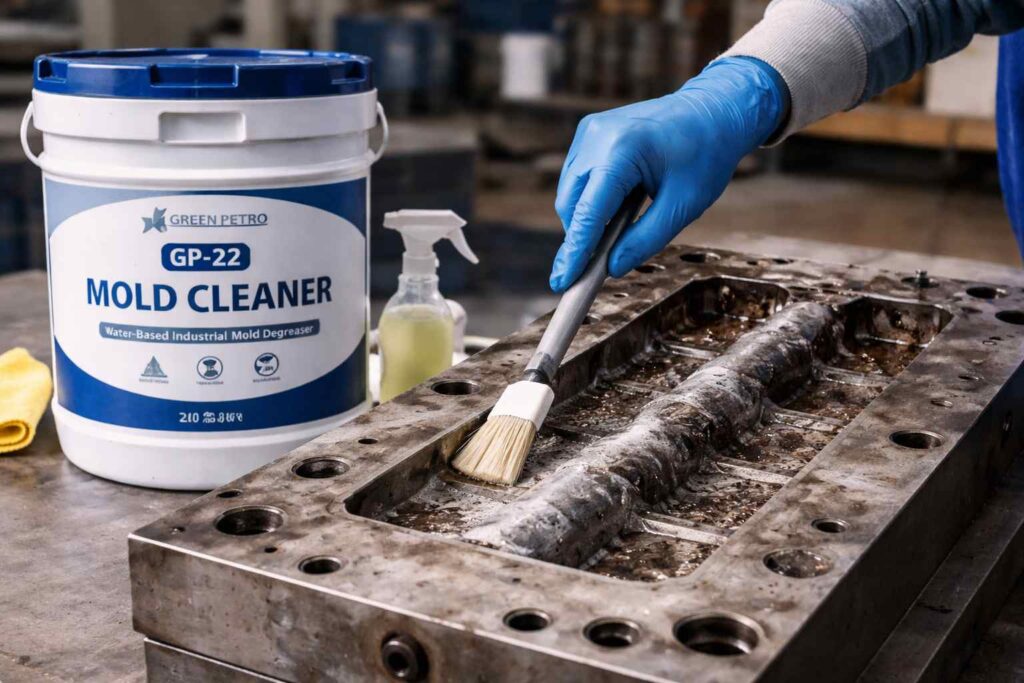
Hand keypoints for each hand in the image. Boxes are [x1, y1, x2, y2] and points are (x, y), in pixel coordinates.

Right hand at [550, 57, 788, 291]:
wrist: (713, 111)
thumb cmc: (706, 154)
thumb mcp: (683, 205)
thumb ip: (645, 240)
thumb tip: (612, 267)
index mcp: (622, 150)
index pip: (588, 213)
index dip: (575, 252)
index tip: (563, 282)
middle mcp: (597, 137)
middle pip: (570, 204)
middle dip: (580, 237)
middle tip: (594, 268)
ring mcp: (590, 131)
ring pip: (570, 193)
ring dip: (585, 219)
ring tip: (618, 228)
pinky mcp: (589, 133)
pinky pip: (577, 178)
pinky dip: (588, 200)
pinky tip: (616, 206)